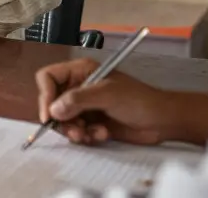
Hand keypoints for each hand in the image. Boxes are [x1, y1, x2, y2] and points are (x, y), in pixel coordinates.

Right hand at [35, 58, 175, 145]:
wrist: (162, 121)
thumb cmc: (138, 100)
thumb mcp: (107, 95)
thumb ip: (78, 100)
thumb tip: (53, 110)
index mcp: (80, 71)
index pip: (48, 78)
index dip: (45, 95)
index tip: (50, 116)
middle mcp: (79, 87)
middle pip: (52, 102)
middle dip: (62, 120)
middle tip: (75, 132)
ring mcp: (85, 106)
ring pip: (63, 120)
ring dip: (74, 131)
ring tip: (90, 135)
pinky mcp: (92, 122)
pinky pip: (76, 131)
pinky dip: (86, 136)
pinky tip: (102, 135)